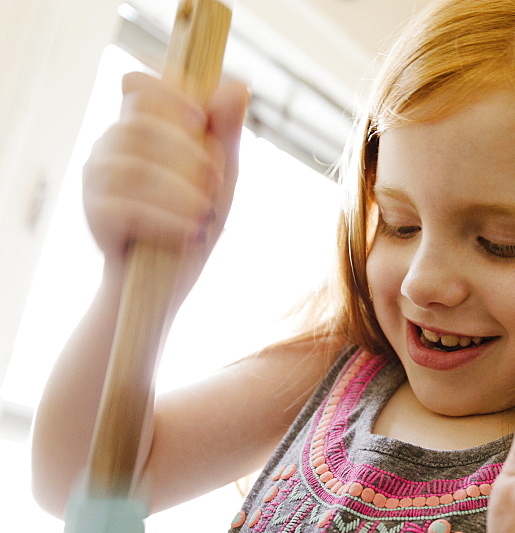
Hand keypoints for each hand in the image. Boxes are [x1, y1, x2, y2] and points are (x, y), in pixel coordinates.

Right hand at [83, 72, 247, 298]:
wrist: (169, 283)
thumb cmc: (194, 219)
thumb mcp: (221, 176)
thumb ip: (225, 133)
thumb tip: (238, 85)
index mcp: (139, 128)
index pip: (139, 88)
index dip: (165, 94)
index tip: (200, 119)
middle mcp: (110, 146)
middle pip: (139, 127)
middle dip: (187, 154)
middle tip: (217, 184)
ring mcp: (96, 179)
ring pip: (132, 167)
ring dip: (180, 191)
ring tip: (207, 215)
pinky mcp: (94, 214)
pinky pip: (125, 207)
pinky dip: (167, 220)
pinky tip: (193, 234)